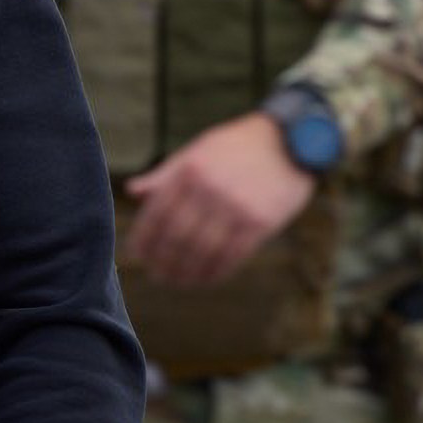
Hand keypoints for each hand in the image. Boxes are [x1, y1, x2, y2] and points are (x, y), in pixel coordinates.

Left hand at [123, 113, 315, 284]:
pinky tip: (206, 278)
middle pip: (177, 237)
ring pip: (203, 251)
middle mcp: (210, 188)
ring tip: (179, 281)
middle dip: (163, 262)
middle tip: (157, 275)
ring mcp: (236, 207)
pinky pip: (232, 256)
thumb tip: (133, 192)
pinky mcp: (260, 222)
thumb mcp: (198, 151)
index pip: (157, 213)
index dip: (144, 239)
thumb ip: (165, 175)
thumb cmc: (237, 146)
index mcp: (190, 170)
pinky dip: (215, 272)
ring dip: (187, 273)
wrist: (290, 141)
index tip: (137, 255)